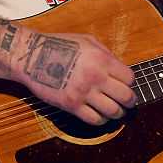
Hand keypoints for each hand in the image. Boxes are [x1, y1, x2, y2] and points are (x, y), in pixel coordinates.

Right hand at [9, 29, 135, 125]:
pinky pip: (94, 120)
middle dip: (130, 101)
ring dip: (117, 113)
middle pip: (126, 97)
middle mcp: (96, 76)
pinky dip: (101, 120)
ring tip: (115, 111)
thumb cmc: (59, 45)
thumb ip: (106, 54)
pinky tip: (100, 116)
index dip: (130, 83)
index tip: (126, 85)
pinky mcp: (71, 105)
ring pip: (113, 111)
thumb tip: (119, 69)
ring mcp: (84, 92)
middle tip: (127, 102)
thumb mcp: (87, 41)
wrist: (32, 56)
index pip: (129, 78)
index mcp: (102, 59)